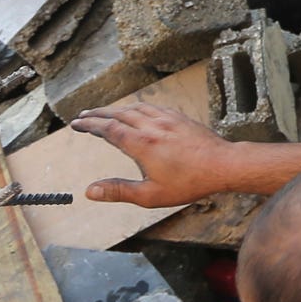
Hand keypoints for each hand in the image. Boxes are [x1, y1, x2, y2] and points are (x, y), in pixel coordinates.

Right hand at [68, 103, 240, 206]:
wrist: (223, 165)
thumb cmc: (189, 183)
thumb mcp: (150, 195)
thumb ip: (119, 191)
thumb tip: (90, 191)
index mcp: (141, 144)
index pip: (108, 129)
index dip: (90, 125)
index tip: (77, 123)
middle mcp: (152, 126)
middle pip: (118, 114)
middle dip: (98, 114)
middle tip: (83, 115)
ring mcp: (167, 119)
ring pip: (136, 107)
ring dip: (117, 108)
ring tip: (105, 112)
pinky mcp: (180, 118)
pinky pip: (153, 106)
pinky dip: (138, 106)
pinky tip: (139, 110)